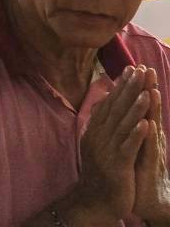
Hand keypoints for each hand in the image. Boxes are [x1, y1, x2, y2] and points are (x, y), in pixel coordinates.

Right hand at [71, 66, 151, 223]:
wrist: (93, 201)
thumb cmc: (99, 172)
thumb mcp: (96, 143)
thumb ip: (100, 123)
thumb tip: (103, 102)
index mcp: (95, 130)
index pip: (109, 103)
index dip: (120, 86)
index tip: (130, 69)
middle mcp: (99, 136)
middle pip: (116, 109)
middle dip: (129, 89)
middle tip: (139, 70)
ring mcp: (107, 150)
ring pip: (123, 125)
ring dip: (134, 107)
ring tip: (145, 91)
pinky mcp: (117, 165)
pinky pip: (128, 147)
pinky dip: (136, 135)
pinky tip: (145, 123)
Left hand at [135, 70, 169, 221]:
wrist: (147, 200)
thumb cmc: (135, 171)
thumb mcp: (128, 145)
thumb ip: (124, 126)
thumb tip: (115, 108)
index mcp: (140, 132)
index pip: (138, 106)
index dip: (136, 87)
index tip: (134, 66)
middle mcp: (148, 138)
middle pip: (148, 111)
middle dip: (147, 90)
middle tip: (147, 68)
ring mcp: (151, 151)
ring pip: (152, 126)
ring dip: (152, 109)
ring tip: (151, 89)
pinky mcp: (150, 165)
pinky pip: (150, 149)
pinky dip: (149, 136)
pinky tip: (149, 124)